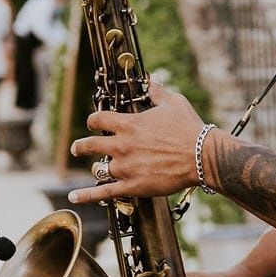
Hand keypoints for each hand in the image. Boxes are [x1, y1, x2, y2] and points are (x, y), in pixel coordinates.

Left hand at [68, 81, 206, 203]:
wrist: (201, 156)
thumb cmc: (189, 128)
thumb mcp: (174, 103)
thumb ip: (157, 92)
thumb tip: (151, 80)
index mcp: (129, 124)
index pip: (99, 119)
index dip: (93, 120)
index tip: (92, 123)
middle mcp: (122, 145)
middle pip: (90, 145)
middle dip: (80, 147)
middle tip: (76, 148)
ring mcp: (125, 167)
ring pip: (99, 169)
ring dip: (95, 169)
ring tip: (93, 170)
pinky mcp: (132, 186)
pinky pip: (103, 192)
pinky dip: (86, 195)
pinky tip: (74, 196)